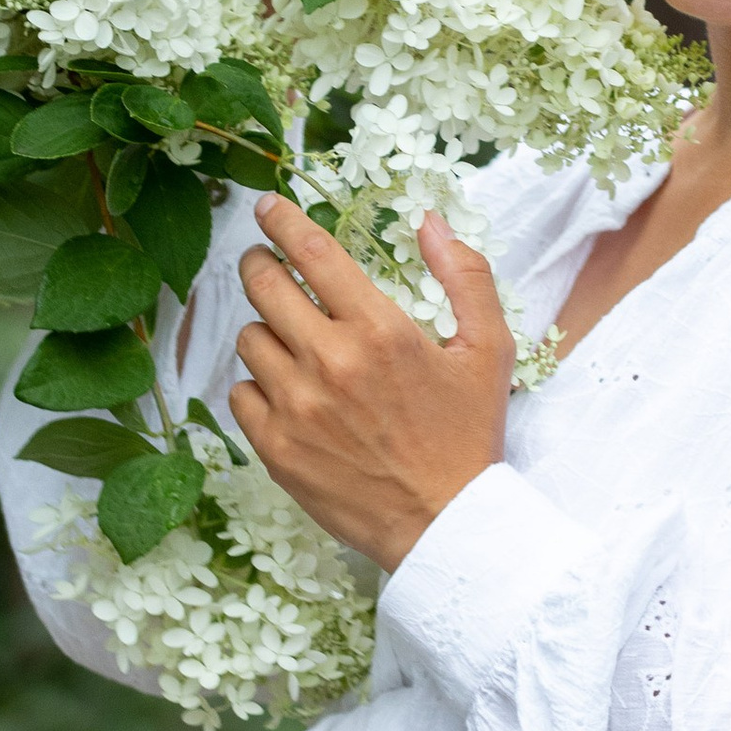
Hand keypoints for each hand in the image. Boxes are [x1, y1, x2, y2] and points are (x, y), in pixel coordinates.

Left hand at [230, 199, 512, 573]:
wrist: (445, 524)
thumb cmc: (468, 436)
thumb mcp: (488, 350)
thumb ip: (465, 276)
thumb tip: (430, 222)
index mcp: (380, 330)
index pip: (311, 251)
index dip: (282, 220)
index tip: (267, 206)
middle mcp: (330, 362)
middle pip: (263, 285)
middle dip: (258, 262)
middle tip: (264, 262)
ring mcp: (296, 407)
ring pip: (249, 338)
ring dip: (266, 329)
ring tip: (291, 340)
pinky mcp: (275, 448)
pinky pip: (241, 393)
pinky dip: (258, 385)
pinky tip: (287, 391)